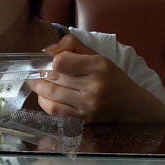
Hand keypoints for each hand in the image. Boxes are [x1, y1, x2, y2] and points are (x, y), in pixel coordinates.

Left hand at [29, 35, 164, 122]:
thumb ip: (72, 46)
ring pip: (52, 94)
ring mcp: (89, 105)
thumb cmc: (111, 77)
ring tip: (34, 81)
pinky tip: (43, 96)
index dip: (51, 60)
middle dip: (40, 73)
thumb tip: (47, 50)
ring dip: (38, 87)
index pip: (61, 61)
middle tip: (35, 71)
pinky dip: (44, 102)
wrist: (130, 104)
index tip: (49, 61)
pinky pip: (56, 110)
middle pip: (55, 77)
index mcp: (98, 66)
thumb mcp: (97, 56)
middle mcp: (94, 86)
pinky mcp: (84, 119)